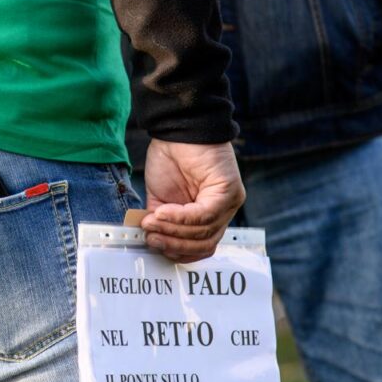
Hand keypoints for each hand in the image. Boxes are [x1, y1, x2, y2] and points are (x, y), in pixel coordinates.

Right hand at [140, 140, 245, 262]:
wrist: (177, 128)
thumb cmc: (170, 158)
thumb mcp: (160, 199)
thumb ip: (160, 221)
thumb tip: (151, 241)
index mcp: (207, 216)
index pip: (201, 247)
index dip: (177, 252)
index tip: (154, 245)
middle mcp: (223, 212)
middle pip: (205, 245)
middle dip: (173, 245)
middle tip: (151, 238)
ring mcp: (229, 202)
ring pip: (205, 233)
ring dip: (173, 230)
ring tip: (152, 222)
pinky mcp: (230, 190)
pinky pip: (205, 215)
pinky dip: (180, 217)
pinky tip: (162, 211)